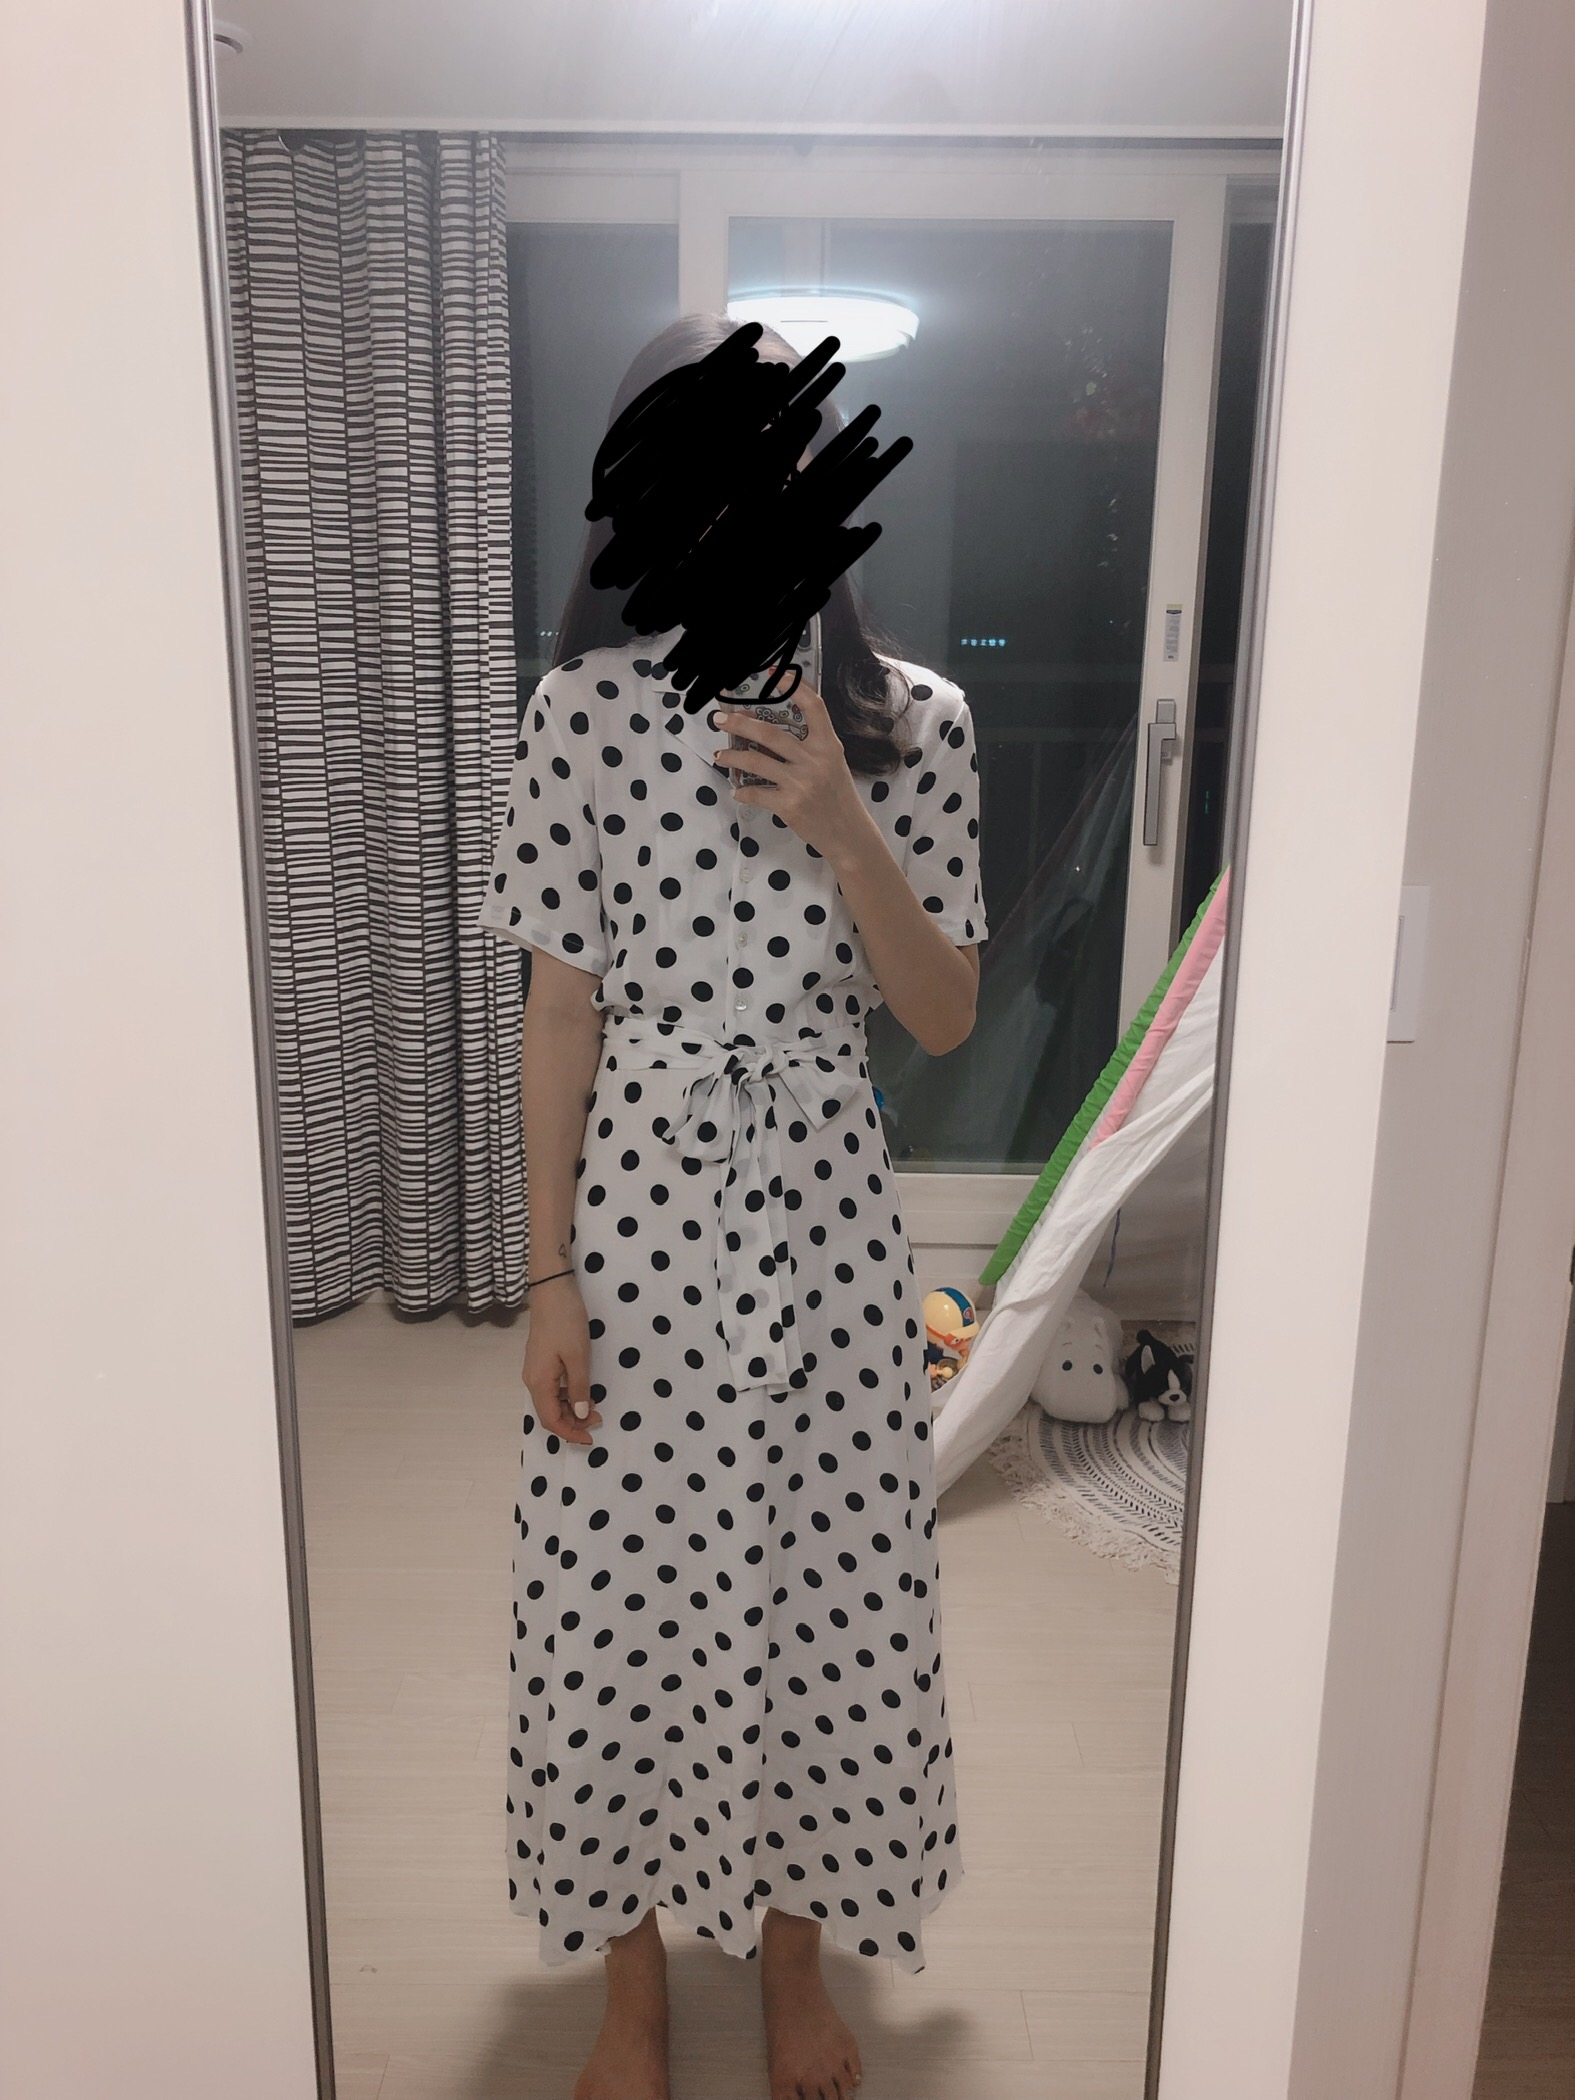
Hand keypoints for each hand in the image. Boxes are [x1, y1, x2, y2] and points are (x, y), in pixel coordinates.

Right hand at [521, 1280, 600, 1447]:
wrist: (552, 1291)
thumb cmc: (566, 1322)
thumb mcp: (578, 1357)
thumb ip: (579, 1388)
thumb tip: (580, 1414)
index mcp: (539, 1382)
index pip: (551, 1420)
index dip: (570, 1433)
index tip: (591, 1438)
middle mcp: (532, 1380)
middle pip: (549, 1414)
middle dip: (573, 1422)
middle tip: (599, 1418)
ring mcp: (535, 1370)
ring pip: (551, 1402)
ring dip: (571, 1409)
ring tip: (595, 1406)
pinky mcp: (541, 1362)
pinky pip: (552, 1389)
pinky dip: (567, 1396)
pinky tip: (583, 1390)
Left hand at [712, 683, 872, 862]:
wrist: (848, 834)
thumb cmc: (838, 796)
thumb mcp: (832, 763)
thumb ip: (809, 746)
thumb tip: (767, 730)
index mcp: (829, 745)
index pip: (813, 706)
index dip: (793, 686)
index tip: (773, 674)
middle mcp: (815, 760)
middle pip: (770, 733)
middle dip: (740, 724)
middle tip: (720, 720)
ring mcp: (801, 783)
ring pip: (756, 761)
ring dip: (732, 757)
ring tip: (720, 756)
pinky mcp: (789, 806)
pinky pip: (756, 793)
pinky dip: (742, 791)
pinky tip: (737, 790)